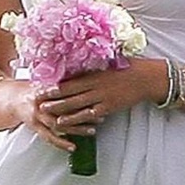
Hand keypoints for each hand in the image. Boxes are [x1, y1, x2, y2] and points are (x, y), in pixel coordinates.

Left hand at [31, 58, 164, 150]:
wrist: (148, 78)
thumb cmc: (131, 68)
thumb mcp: (112, 62)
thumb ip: (97, 64)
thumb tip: (84, 61)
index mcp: (95, 72)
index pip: (70, 78)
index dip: (55, 83)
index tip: (42, 84)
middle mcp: (95, 84)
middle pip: (69, 92)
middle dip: (51, 96)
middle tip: (36, 99)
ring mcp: (101, 97)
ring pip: (75, 104)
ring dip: (59, 108)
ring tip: (45, 111)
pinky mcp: (108, 107)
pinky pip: (89, 115)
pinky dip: (76, 119)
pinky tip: (65, 122)